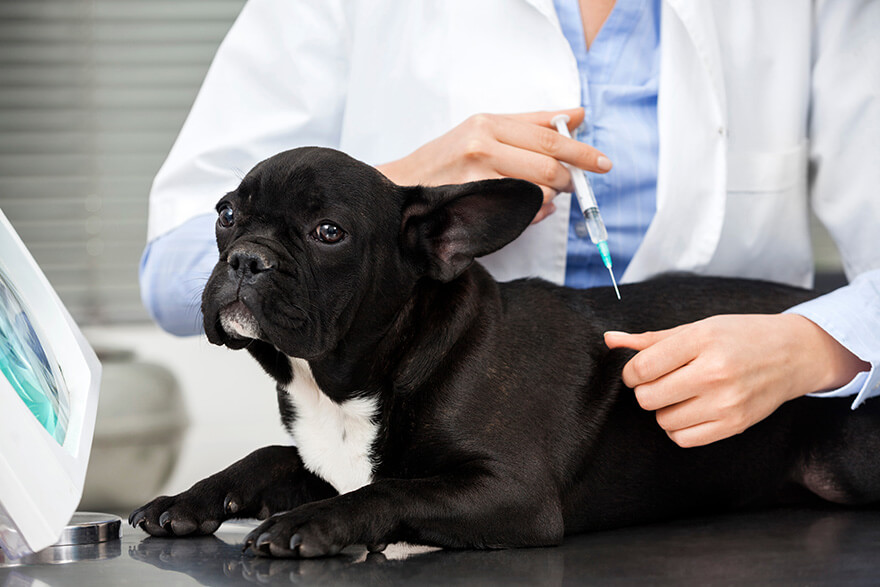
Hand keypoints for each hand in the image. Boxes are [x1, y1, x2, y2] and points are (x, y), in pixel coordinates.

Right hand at [376, 108, 612, 223]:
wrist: (402, 190)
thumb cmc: (446, 161)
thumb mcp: (484, 130)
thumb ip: (532, 123)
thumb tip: (577, 115)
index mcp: (488, 123)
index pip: (548, 135)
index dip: (580, 150)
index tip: (603, 162)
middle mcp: (481, 146)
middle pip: (547, 165)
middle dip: (569, 180)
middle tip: (575, 187)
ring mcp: (476, 178)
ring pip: (537, 192)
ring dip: (548, 200)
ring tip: (542, 199)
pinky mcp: (473, 205)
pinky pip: (519, 213)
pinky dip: (532, 214)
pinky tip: (526, 211)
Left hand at [605, 314, 869, 447]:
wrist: (794, 353)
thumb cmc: (741, 336)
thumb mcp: (697, 327)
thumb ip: (650, 338)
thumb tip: (610, 339)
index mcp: (701, 340)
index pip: (642, 367)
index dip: (632, 372)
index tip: (640, 371)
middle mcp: (714, 372)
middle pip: (648, 397)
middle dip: (646, 390)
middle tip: (661, 382)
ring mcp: (726, 402)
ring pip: (663, 420)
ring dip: (664, 409)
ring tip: (681, 394)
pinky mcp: (735, 424)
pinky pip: (684, 439)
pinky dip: (678, 428)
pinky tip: (690, 411)